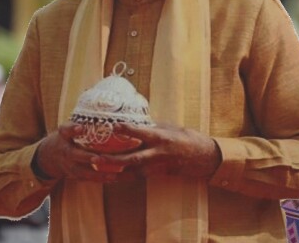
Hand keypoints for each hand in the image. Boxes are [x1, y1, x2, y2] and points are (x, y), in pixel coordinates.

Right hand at [34, 122, 118, 182]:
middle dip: (87, 157)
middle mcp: (65, 150)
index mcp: (64, 135)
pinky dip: (101, 179)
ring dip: (98, 173)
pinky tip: (114, 178)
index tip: (81, 127)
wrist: (49, 157)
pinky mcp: (74, 174)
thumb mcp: (68, 127)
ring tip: (113, 174)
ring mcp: (69, 164)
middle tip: (99, 158)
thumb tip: (107, 107)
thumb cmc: (67, 137)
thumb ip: (82, 121)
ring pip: (82, 171)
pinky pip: (88, 178)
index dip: (73, 129)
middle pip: (75, 155)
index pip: (66, 130)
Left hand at [92, 123, 221, 177]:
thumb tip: (137, 122)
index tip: (113, 126)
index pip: (141, 133)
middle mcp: (158, 153)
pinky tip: (110, 174)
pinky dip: (123, 175)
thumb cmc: (189, 139)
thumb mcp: (172, 128)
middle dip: (112, 159)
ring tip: (96, 167)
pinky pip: (136, 175)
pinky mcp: (156, 174)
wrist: (203, 158)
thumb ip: (154, 127)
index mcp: (162, 138)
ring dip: (113, 169)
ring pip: (131, 170)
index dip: (126, 130)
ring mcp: (157, 166)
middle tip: (95, 157)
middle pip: (131, 158)